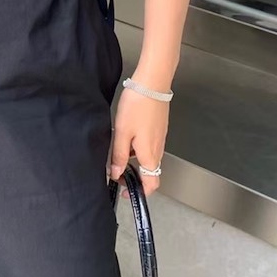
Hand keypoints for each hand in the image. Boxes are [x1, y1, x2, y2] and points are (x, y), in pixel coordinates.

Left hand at [107, 79, 169, 197]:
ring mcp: (160, 139)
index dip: (139, 192)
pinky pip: (150, 146)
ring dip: (135, 162)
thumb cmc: (138, 106)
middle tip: (118, 172)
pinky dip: (139, 149)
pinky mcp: (159, 129)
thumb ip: (119, 156)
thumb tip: (116, 174)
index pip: (151, 184)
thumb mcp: (122, 133)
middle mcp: (158, 149)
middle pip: (150, 173)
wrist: (152, 84)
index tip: (125, 191)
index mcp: (149, 155)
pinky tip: (127, 138)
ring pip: (149, 159)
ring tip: (119, 153)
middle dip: (134, 177)